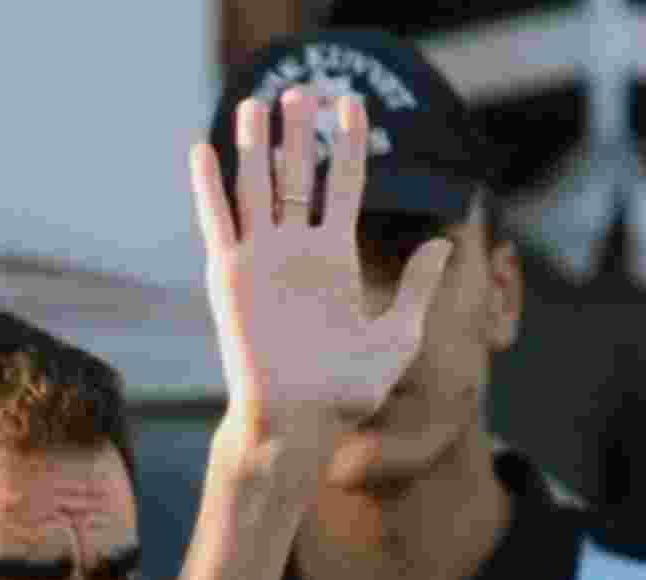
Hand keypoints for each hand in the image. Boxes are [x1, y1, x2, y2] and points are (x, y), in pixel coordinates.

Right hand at [191, 87, 450, 440]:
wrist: (299, 423)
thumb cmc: (347, 393)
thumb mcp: (397, 337)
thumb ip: (417, 288)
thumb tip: (442, 240)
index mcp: (333, 259)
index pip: (339, 184)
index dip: (346, 142)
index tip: (351, 103)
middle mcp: (295, 253)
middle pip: (295, 176)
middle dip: (299, 133)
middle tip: (304, 91)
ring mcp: (261, 261)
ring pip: (255, 188)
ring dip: (254, 145)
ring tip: (257, 102)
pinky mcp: (230, 278)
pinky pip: (217, 223)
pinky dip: (208, 187)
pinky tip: (203, 149)